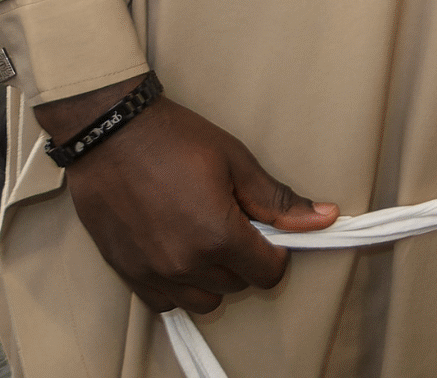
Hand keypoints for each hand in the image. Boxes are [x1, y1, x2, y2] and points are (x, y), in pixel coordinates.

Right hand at [34, 79, 336, 313]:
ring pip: (203, 300)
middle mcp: (185, 264)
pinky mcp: (127, 274)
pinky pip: (165, 302)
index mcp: (218, 236)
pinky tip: (179, 252)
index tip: (269, 232)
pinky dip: (179, 286)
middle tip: (236, 224)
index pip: (268, 273)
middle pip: (238, 285)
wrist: (111, 134)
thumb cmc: (176, 140)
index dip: (277, 252)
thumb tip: (325, 218)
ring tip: (207, 240)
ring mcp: (154, 273)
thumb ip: (278, 200)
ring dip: (214, 278)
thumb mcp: (236, 162)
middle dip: (246, 260)